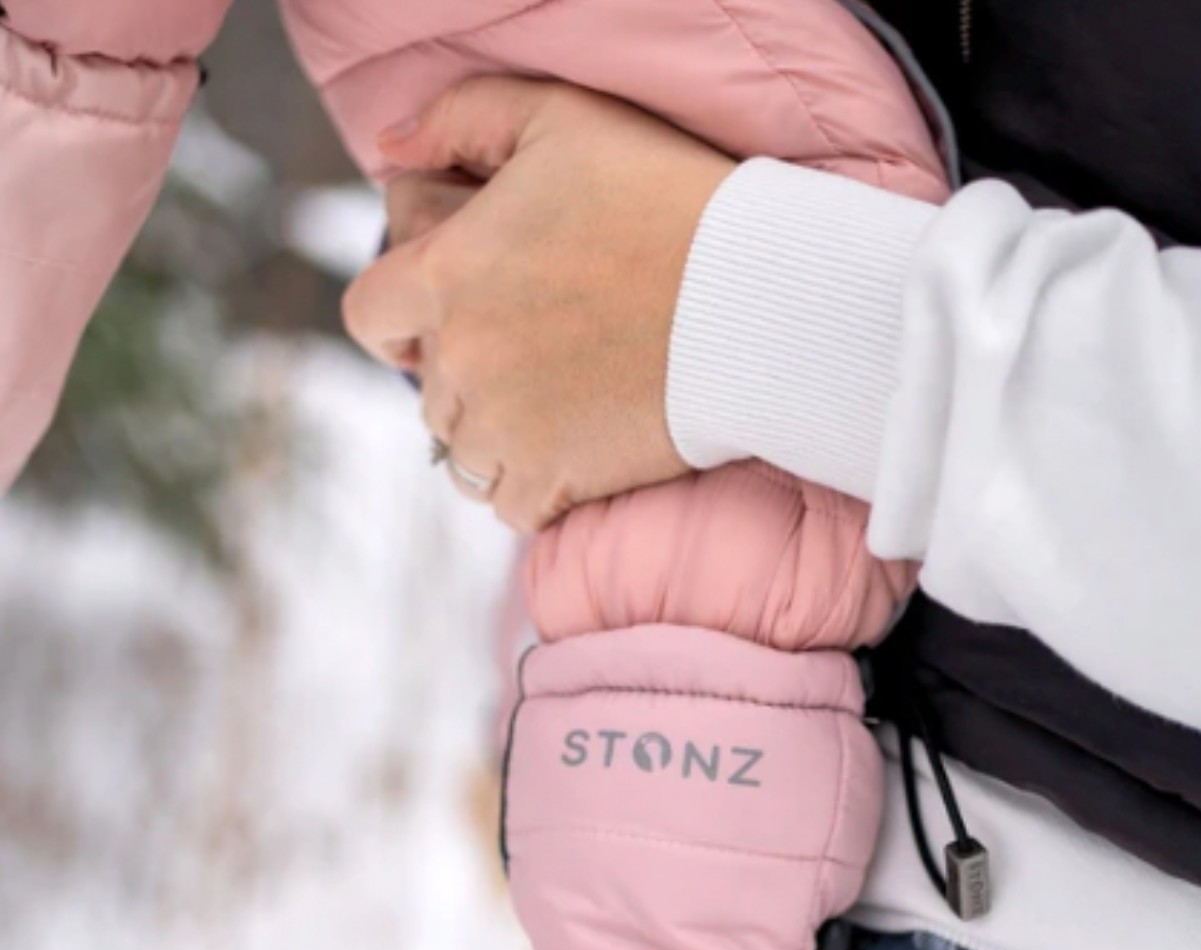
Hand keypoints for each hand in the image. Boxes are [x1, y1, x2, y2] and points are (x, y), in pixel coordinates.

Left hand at [343, 76, 735, 530]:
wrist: (753, 301)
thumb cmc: (665, 198)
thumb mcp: (561, 117)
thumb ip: (461, 117)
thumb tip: (391, 152)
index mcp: (448, 273)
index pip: (370, 314)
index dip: (399, 320)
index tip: (439, 322)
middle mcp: (462, 360)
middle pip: (429, 389)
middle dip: (466, 374)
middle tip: (535, 354)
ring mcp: (504, 429)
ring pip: (462, 454)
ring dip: (494, 436)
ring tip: (554, 407)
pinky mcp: (553, 480)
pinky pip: (509, 504)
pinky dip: (533, 486)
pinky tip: (573, 453)